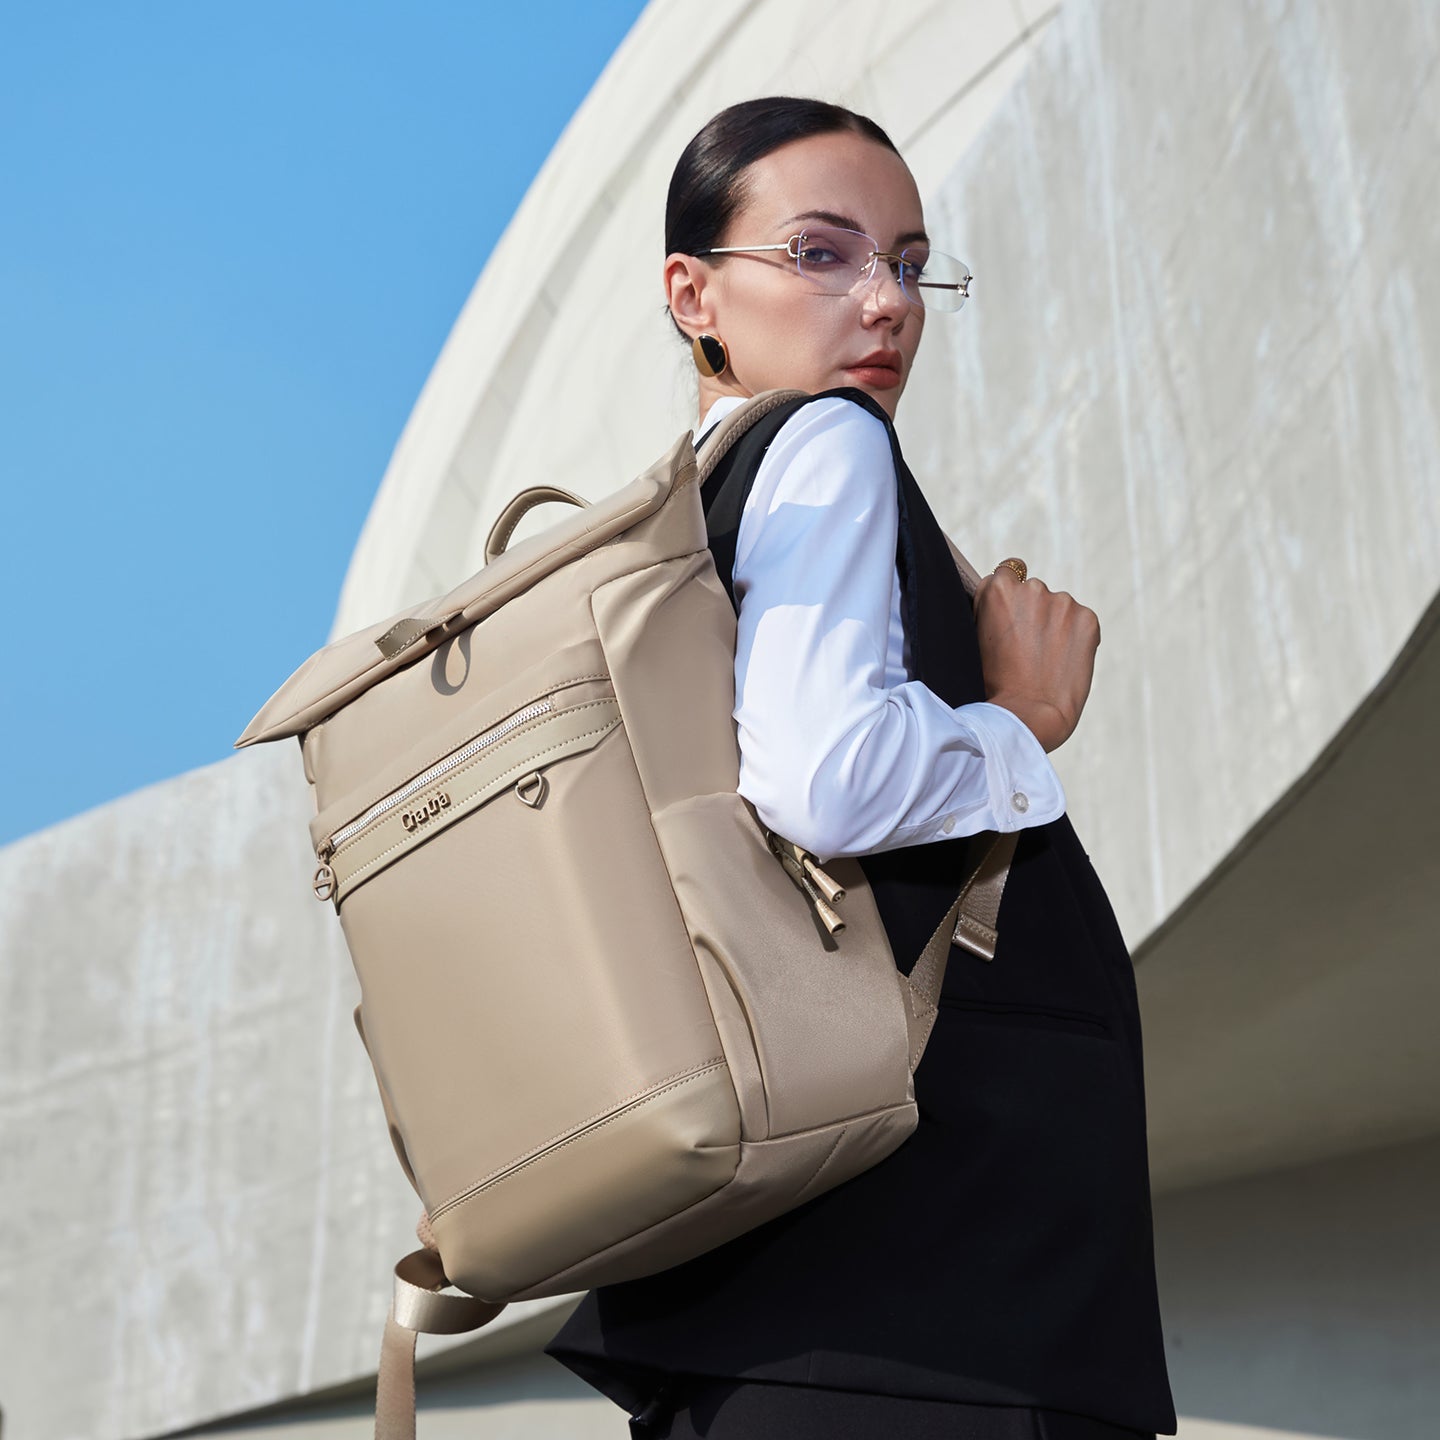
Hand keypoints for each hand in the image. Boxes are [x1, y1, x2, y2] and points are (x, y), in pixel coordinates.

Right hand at [972, 558, 1099, 751]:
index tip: (1008, 619)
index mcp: (997, 588)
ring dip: (1054, 624)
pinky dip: (1075, 637)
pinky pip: (1081, 621)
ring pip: (1058, 607)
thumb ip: (990, 610)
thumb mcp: (974, 639)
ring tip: (1044, 660)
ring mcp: (1062, 602)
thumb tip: (1002, 595)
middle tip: (1025, 648)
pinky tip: (1063, 661)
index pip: (1005, 574)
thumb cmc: (993, 685)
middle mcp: (1031, 587)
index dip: (1007, 599)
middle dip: (1030, 611)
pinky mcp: (1088, 618)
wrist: (1028, 715)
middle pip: (1032, 590)